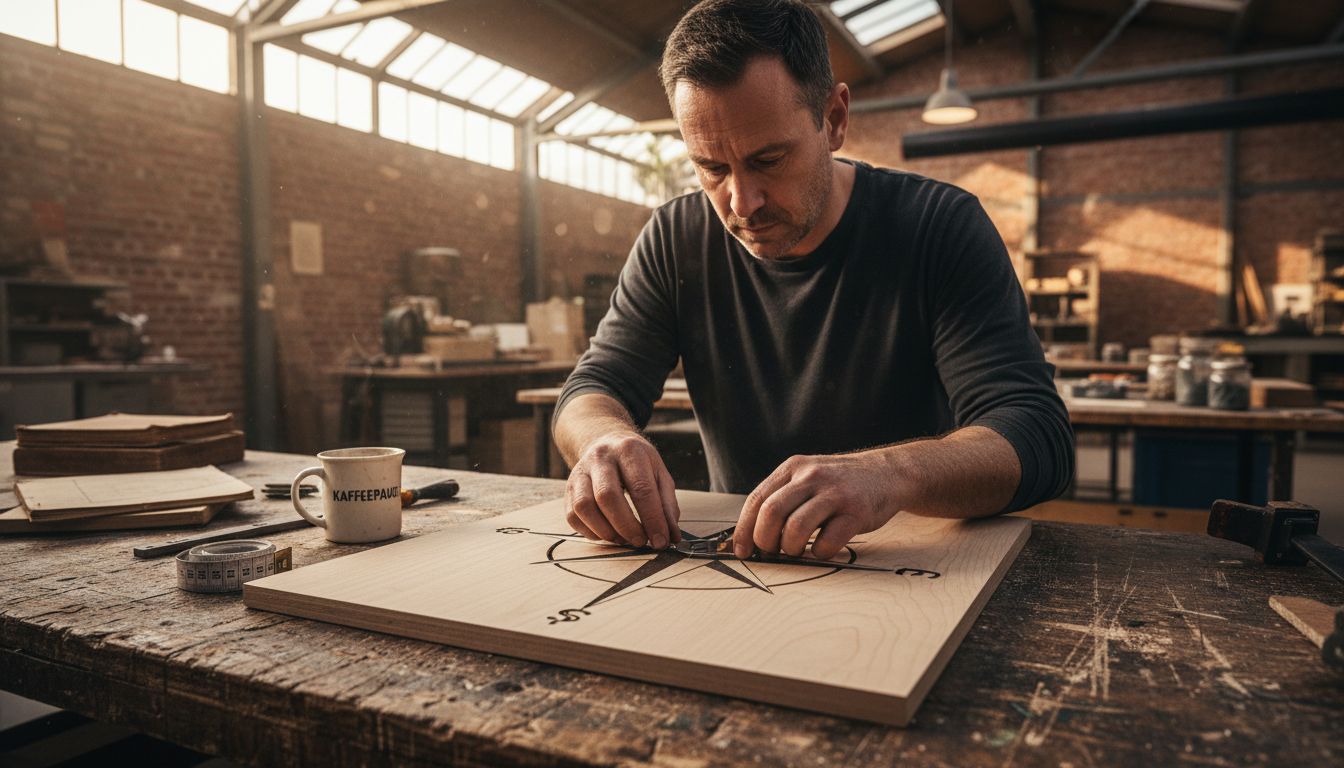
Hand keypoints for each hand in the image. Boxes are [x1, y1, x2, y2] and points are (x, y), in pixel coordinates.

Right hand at [565, 431, 681, 548]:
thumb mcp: (659, 474)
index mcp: (629, 451)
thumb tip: (671, 536)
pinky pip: (572, 516)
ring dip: (606, 531)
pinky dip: (590, 532)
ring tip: (623, 539)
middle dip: (627, 526)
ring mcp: (580, 472)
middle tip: (641, 541)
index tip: (661, 541)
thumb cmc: (637, 463)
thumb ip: (667, 505)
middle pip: (607, 496)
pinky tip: (607, 533)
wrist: (608, 443)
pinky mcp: (568, 488)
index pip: (641, 489)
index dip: (652, 519)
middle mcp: (601, 458)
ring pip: (584, 507)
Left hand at [733, 452, 898, 559]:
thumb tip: (751, 535)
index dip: (744, 529)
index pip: (757, 499)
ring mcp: (834, 493)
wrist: (888, 473)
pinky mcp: (855, 512)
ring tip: (796, 551)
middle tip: (771, 552)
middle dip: (765, 540)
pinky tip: (821, 549)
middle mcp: (811, 476)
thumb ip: (783, 497)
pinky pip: (826, 542)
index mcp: (793, 468)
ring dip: (790, 549)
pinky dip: (818, 553)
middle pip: (772, 513)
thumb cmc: (840, 484)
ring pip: (796, 528)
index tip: (742, 550)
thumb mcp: (808, 477)